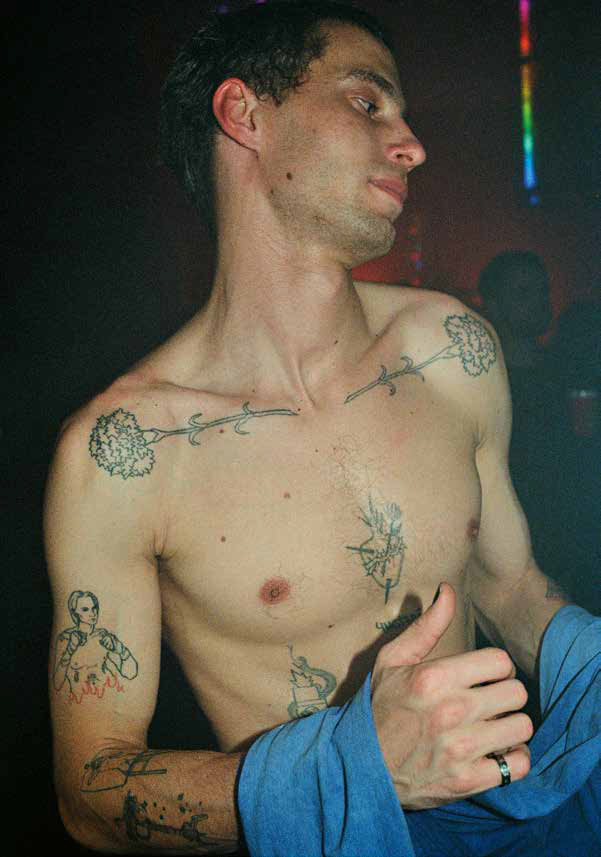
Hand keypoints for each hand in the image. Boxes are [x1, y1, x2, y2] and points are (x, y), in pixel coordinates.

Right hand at [371, 583, 532, 809]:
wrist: (362, 766)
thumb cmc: (380, 707)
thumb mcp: (393, 660)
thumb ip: (426, 626)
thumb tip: (449, 590)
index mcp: (435, 677)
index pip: (501, 662)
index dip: (495, 667)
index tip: (482, 676)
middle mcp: (451, 711)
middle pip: (516, 692)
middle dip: (505, 694)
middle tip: (488, 701)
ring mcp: (460, 749)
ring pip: (522, 727)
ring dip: (510, 726)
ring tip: (492, 726)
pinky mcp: (467, 780)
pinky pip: (517, 765)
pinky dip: (512, 759)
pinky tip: (495, 752)